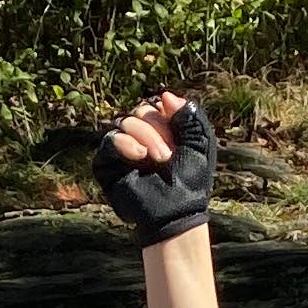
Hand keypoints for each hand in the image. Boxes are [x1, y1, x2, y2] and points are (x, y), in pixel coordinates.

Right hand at [93, 90, 216, 244]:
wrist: (177, 212)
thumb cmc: (190, 181)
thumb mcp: (200, 142)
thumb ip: (190, 115)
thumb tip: (165, 95)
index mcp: (159, 130)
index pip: (155, 105)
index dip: (167, 115)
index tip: (179, 139)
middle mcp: (138, 137)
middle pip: (140, 111)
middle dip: (157, 128)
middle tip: (168, 155)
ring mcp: (121, 150)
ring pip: (125, 122)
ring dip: (145, 136)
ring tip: (159, 159)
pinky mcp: (107, 165)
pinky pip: (109, 141)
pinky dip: (125, 143)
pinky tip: (139, 156)